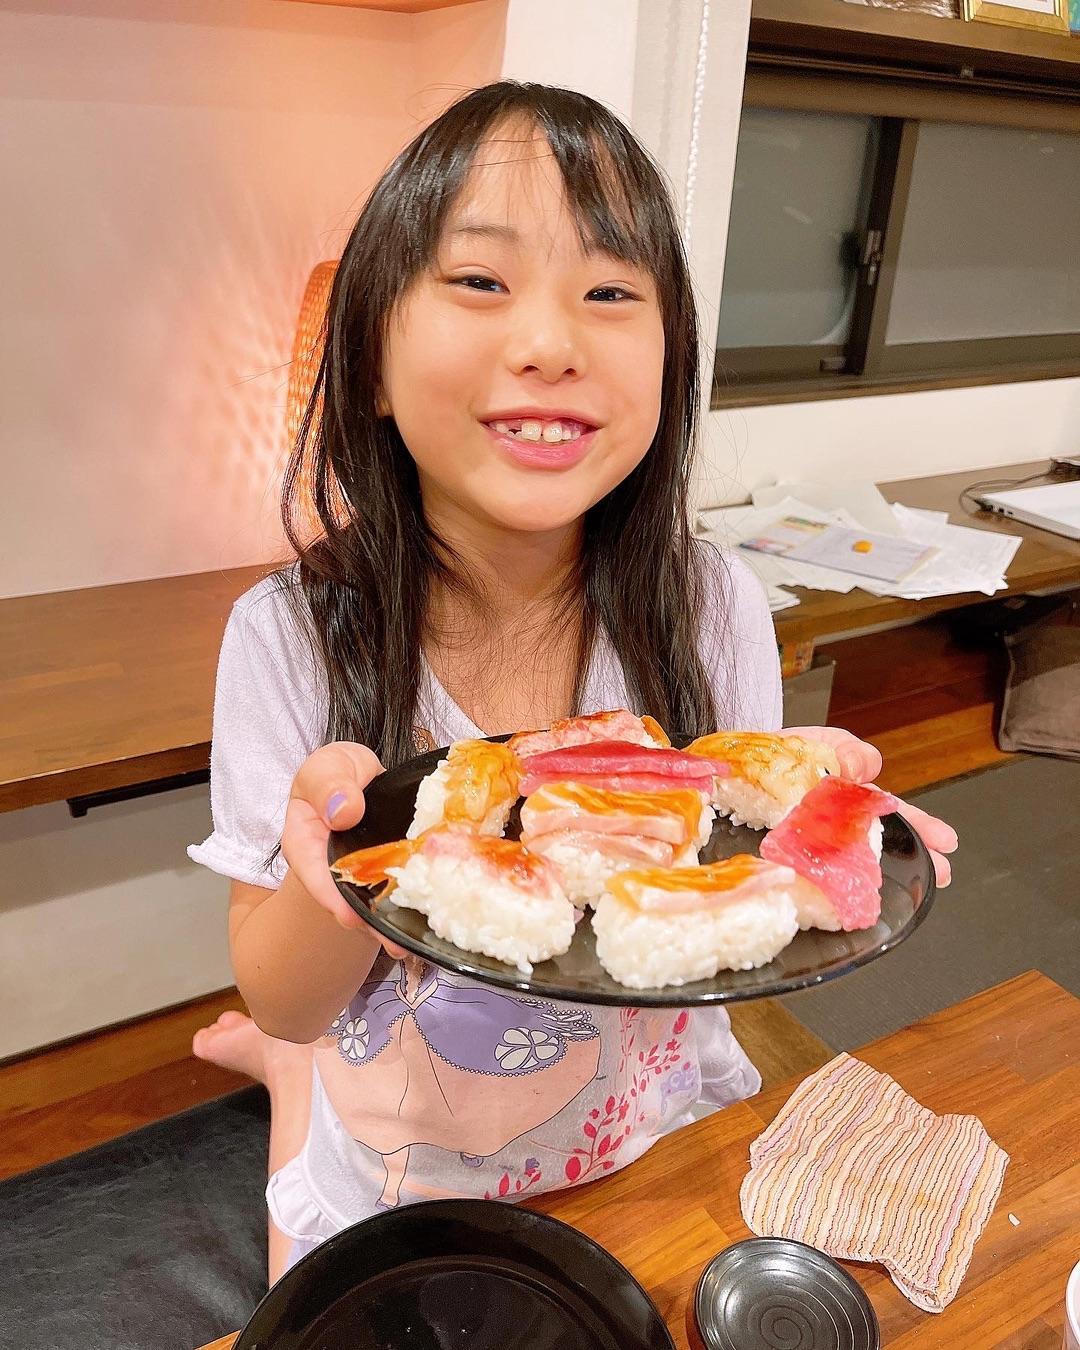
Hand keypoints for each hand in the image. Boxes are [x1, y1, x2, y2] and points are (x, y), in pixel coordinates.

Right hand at [283, 741, 407, 951]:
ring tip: (411, 947)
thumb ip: (330, 785)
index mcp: (306, 843)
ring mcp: (361, 875)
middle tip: (394, 945)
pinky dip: (411, 902)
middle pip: (346, 899)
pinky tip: (429, 919)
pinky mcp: (387, 873)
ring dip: (391, 924)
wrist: (361, 774)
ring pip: (373, 902)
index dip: (330, 895)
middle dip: (368, 923)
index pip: (313, 872)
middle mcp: (331, 867)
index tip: (348, 916)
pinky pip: (397, 888)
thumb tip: (344, 812)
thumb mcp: (327, 767)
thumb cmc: (337, 771)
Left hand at [783, 725, 957, 887]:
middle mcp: (838, 824)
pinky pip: (809, 871)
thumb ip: (844, 748)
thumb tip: (863, 767)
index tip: (945, 840)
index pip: (892, 812)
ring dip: (876, 877)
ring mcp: (813, 841)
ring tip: (903, 891)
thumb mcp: (818, 740)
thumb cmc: (780, 756)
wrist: (734, 766)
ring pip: (851, 861)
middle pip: (881, 841)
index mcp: (851, 797)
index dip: (920, 825)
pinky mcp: (786, 855)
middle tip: (941, 873)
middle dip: (914, 857)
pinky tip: (840, 899)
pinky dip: (825, 885)